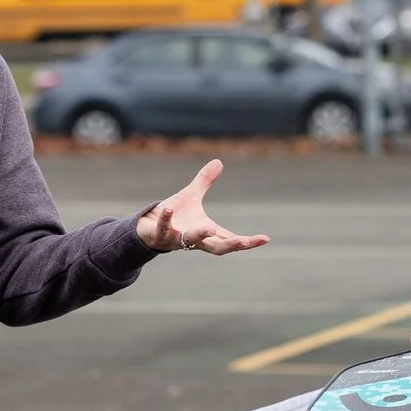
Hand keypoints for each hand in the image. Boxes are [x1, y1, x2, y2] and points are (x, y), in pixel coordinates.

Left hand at [137, 160, 270, 254]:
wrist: (146, 226)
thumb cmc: (174, 215)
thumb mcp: (191, 196)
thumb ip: (205, 181)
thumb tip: (219, 161)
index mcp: (207, 233)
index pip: (231, 239)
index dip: (248, 241)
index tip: (265, 238)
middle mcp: (195, 240)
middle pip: (217, 248)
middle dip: (231, 245)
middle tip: (244, 242)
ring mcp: (178, 240)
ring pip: (190, 241)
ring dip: (199, 235)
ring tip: (209, 228)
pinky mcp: (160, 235)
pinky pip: (164, 228)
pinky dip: (166, 219)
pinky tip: (168, 207)